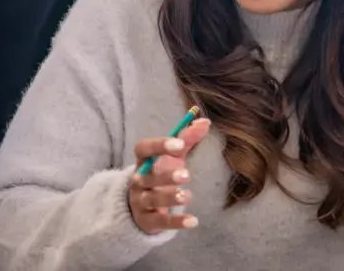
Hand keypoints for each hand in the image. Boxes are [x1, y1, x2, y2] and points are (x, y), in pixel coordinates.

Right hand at [129, 118, 210, 233]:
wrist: (141, 207)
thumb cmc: (160, 174)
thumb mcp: (172, 156)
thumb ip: (187, 138)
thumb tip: (204, 121)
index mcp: (144, 161)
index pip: (143, 149)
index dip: (159, 145)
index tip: (179, 144)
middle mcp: (138, 180)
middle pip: (147, 177)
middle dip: (165, 176)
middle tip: (186, 174)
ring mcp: (141, 202)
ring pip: (151, 200)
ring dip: (169, 197)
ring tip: (187, 196)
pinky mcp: (147, 221)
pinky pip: (160, 222)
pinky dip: (176, 222)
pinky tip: (193, 221)